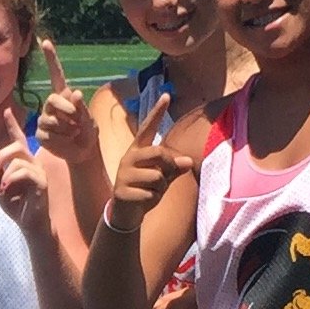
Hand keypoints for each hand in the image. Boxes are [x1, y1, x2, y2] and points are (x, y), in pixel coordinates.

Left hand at [0, 107, 49, 235]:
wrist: (29, 223)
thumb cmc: (16, 206)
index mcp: (23, 162)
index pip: (18, 139)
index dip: (12, 125)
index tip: (6, 111)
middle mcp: (33, 163)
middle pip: (17, 146)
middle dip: (2, 154)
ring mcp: (39, 171)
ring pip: (19, 160)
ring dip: (5, 172)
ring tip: (1, 186)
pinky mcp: (42, 182)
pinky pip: (25, 172)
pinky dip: (12, 178)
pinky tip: (5, 187)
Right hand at [31, 40, 97, 166]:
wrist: (83, 152)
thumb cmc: (88, 133)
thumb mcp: (90, 120)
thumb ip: (82, 108)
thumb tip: (75, 93)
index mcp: (64, 96)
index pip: (56, 74)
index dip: (51, 58)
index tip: (45, 41)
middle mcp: (51, 105)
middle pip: (52, 100)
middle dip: (66, 111)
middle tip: (77, 122)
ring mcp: (44, 119)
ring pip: (50, 120)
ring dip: (66, 129)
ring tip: (74, 133)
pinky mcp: (40, 134)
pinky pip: (47, 135)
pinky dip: (60, 140)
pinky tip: (66, 141)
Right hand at [103, 93, 191, 231]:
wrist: (125, 213)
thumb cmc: (145, 190)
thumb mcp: (162, 177)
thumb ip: (173, 167)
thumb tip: (188, 161)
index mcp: (138, 150)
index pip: (148, 127)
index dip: (158, 112)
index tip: (167, 95)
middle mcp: (128, 158)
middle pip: (158, 153)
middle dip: (168, 165)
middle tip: (165, 177)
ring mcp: (123, 174)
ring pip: (157, 177)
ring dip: (161, 188)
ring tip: (151, 192)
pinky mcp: (121, 191)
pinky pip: (150, 193)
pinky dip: (153, 200)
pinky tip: (143, 202)